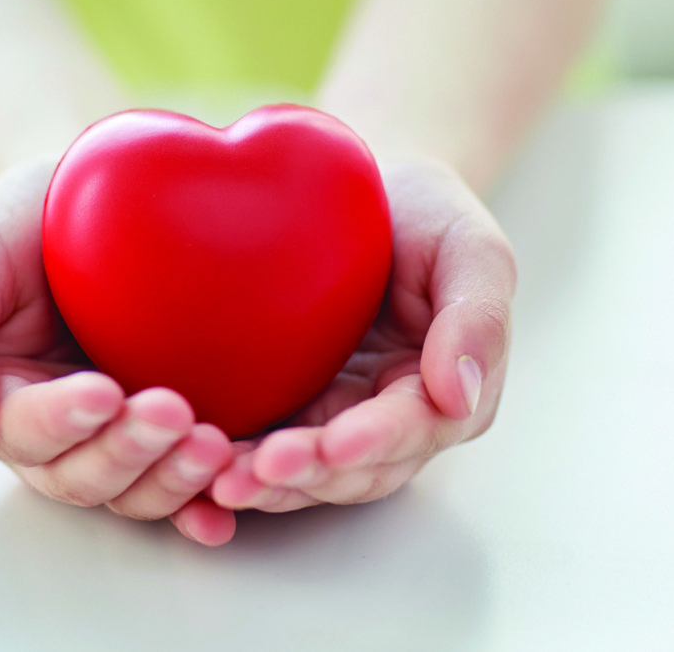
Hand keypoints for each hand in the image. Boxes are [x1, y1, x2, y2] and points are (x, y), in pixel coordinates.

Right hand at [0, 160, 236, 545]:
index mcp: (2, 400)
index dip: (59, 420)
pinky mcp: (172, 436)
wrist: (107, 201)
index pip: (21, 430)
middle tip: (171, 412)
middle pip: (83, 474)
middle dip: (126, 450)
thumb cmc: (32, 224)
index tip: (101, 392)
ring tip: (213, 446)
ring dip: (173, 479)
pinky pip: (187, 486)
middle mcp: (59, 436)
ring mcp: (118, 439)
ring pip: (136, 489)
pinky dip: (205, 504)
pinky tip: (225, 511)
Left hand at [209, 158, 515, 511]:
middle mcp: (384, 419)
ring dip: (264, 484)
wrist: (357, 189)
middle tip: (257, 472)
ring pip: (303, 473)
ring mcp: (329, 416)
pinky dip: (230, 461)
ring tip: (219, 482)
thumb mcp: (468, 248)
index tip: (336, 443)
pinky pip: (256, 445)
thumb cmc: (423, 214)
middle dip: (308, 475)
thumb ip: (477, 316)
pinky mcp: (280, 405)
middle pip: (352, 470)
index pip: (412, 430)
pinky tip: (195, 463)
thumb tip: (459, 397)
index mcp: (440, 393)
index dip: (376, 441)